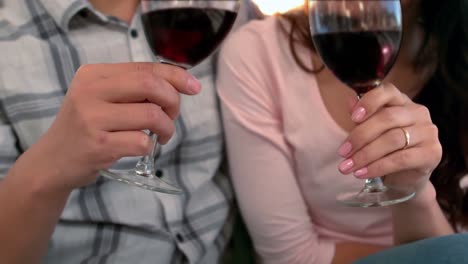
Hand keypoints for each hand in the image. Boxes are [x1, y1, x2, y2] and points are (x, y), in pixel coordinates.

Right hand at [26, 63, 200, 191]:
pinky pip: (143, 142)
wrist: (53, 161)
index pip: (144, 67)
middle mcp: (90, 91)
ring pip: (151, 115)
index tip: (194, 87)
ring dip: (167, 128)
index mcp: (93, 74)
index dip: (176, 76)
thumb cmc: (86, 127)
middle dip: (173, 101)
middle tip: (172, 115)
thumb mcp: (102, 98)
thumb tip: (181, 84)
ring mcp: (92, 119)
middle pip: (151, 85)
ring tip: (162, 135)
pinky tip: (141, 147)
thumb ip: (134, 88)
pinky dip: (151, 146)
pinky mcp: (99, 145)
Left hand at [337, 83, 441, 193]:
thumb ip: (361, 117)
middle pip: (387, 118)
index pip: (387, 92)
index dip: (369, 102)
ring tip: (348, 166)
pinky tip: (362, 173)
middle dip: (360, 136)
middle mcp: (418, 113)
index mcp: (402, 101)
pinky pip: (400, 159)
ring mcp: (427, 132)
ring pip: (392, 140)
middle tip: (343, 152)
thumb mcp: (370, 132)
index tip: (352, 117)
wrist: (404, 177)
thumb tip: (349, 101)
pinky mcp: (432, 153)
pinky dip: (378, 167)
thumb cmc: (384, 149)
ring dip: (365, 155)